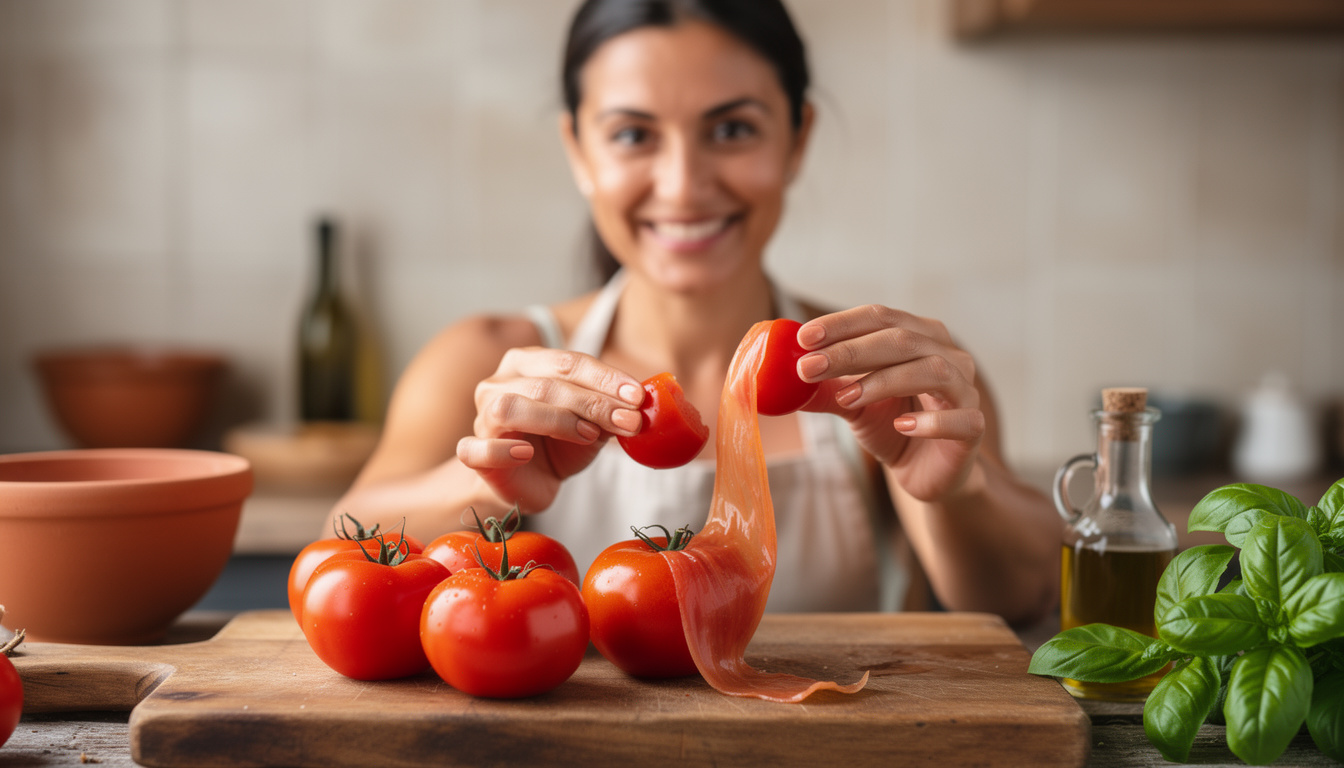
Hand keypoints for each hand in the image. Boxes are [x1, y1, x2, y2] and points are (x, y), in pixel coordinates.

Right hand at [455, 347, 645, 511]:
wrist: (527, 482)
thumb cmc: (558, 445)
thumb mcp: (591, 425)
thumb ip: (609, 412)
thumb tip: (639, 406)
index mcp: (527, 364)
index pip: (568, 362)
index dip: (605, 378)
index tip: (638, 397)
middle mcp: (499, 383)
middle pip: (545, 384)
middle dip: (592, 401)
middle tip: (628, 420)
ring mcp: (481, 417)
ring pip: (509, 407)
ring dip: (556, 419)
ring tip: (589, 435)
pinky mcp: (473, 452)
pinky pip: (476, 448)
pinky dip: (501, 449)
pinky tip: (526, 452)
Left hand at [796, 306, 984, 501]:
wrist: (925, 472)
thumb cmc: (893, 426)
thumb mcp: (852, 404)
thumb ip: (825, 388)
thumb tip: (779, 378)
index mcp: (919, 336)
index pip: (880, 317)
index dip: (841, 324)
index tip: (804, 338)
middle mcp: (947, 355)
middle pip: (902, 339)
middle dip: (851, 351)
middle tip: (810, 367)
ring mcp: (965, 390)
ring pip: (932, 370)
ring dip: (884, 381)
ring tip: (847, 398)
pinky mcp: (973, 428)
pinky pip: (960, 418)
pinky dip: (931, 420)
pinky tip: (903, 425)